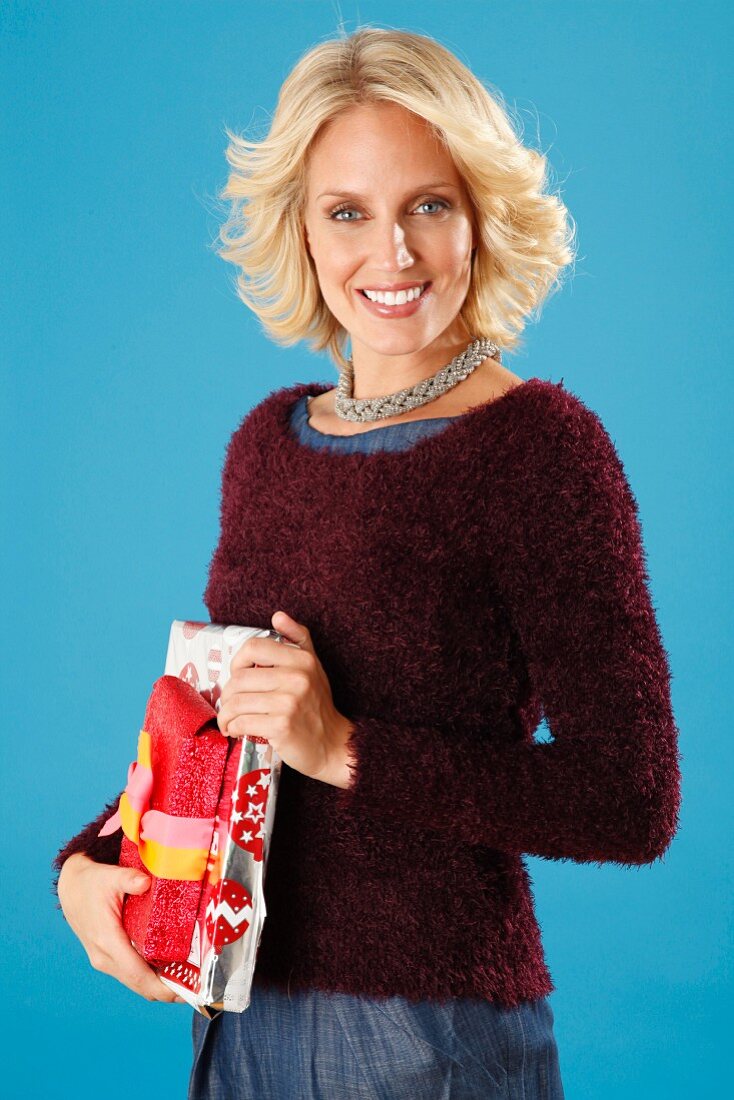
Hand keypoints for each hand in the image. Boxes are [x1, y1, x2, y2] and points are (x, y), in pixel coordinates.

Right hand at [57, 853, 186, 1003]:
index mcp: (107, 940)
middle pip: (139, 984)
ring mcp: (104, 960)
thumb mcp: (111, 876)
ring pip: (135, 982)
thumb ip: (129, 879)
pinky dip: (149, 976)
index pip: (137, 974)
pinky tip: (168, 968)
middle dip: (166, 991)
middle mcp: (104, 957)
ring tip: (187, 979)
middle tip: (195, 987)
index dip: (162, 987)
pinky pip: (130, 974)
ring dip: (158, 985)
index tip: (184, 992)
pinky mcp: (107, 958)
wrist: (72, 888)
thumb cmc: (91, 883)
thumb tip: (145, 882)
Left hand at [216, 611, 353, 786]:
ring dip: (226, 714)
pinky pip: (242, 722)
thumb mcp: (313, 666)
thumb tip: (278, 615)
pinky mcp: (282, 726)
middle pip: (239, 678)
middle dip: (227, 694)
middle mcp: (298, 677)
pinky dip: (233, 728)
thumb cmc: (317, 705)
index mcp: (302, 659)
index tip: (237, 675)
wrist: (333, 744)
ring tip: (229, 720)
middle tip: (230, 704)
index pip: (253, 648)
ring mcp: (290, 702)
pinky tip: (236, 731)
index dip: (237, 661)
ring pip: (237, 701)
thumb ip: (297, 638)